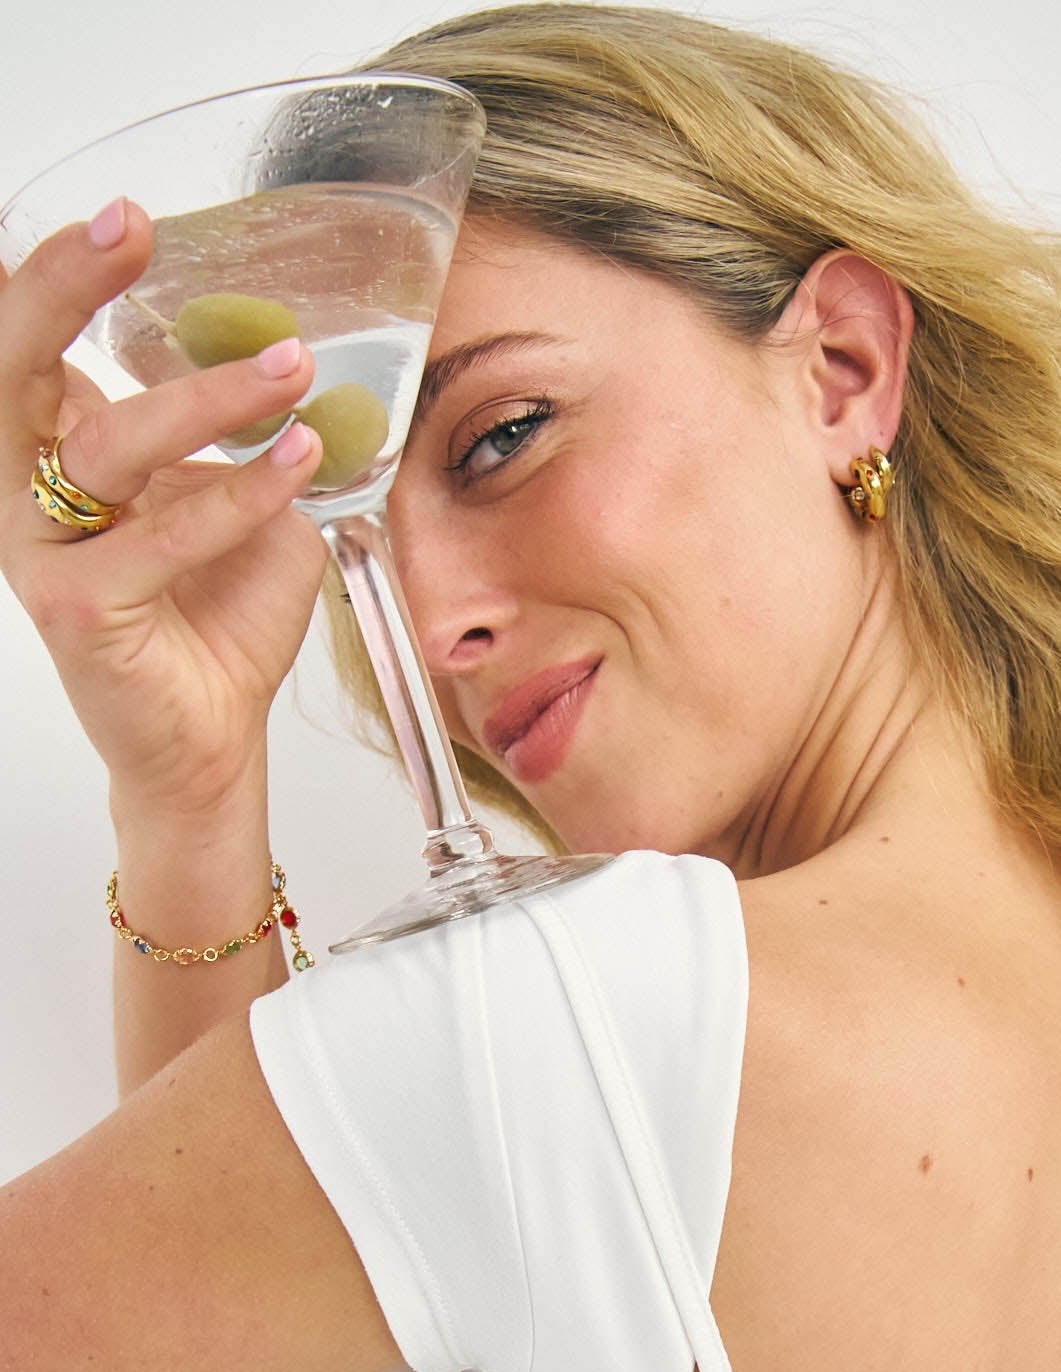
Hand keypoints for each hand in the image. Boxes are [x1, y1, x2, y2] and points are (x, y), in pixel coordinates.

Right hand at [0, 199, 328, 815]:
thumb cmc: (219, 612)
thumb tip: (287, 356)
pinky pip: (165, 536)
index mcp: (58, 454)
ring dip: (207, 398)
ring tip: (291, 367)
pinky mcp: (82, 607)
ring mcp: (45, 551)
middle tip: (131, 230)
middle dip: (64, 288)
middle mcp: (28, 493)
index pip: (33, 347)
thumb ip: (243, 438)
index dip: (58, 276)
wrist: (215, 727)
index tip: (125, 219)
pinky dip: (239, 495)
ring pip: (109, 449)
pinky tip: (296, 461)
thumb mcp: (237, 501)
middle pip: (16, 369)